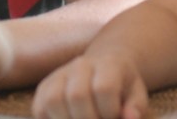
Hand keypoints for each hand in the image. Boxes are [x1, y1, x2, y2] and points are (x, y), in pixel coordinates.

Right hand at [32, 53, 148, 118]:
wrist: (104, 67)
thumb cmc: (122, 86)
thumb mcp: (136, 94)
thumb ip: (136, 107)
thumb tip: (130, 118)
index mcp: (108, 64)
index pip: (104, 88)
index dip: (110, 111)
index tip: (114, 116)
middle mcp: (80, 65)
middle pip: (77, 95)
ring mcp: (59, 75)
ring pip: (53, 100)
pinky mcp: (44, 88)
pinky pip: (39, 108)